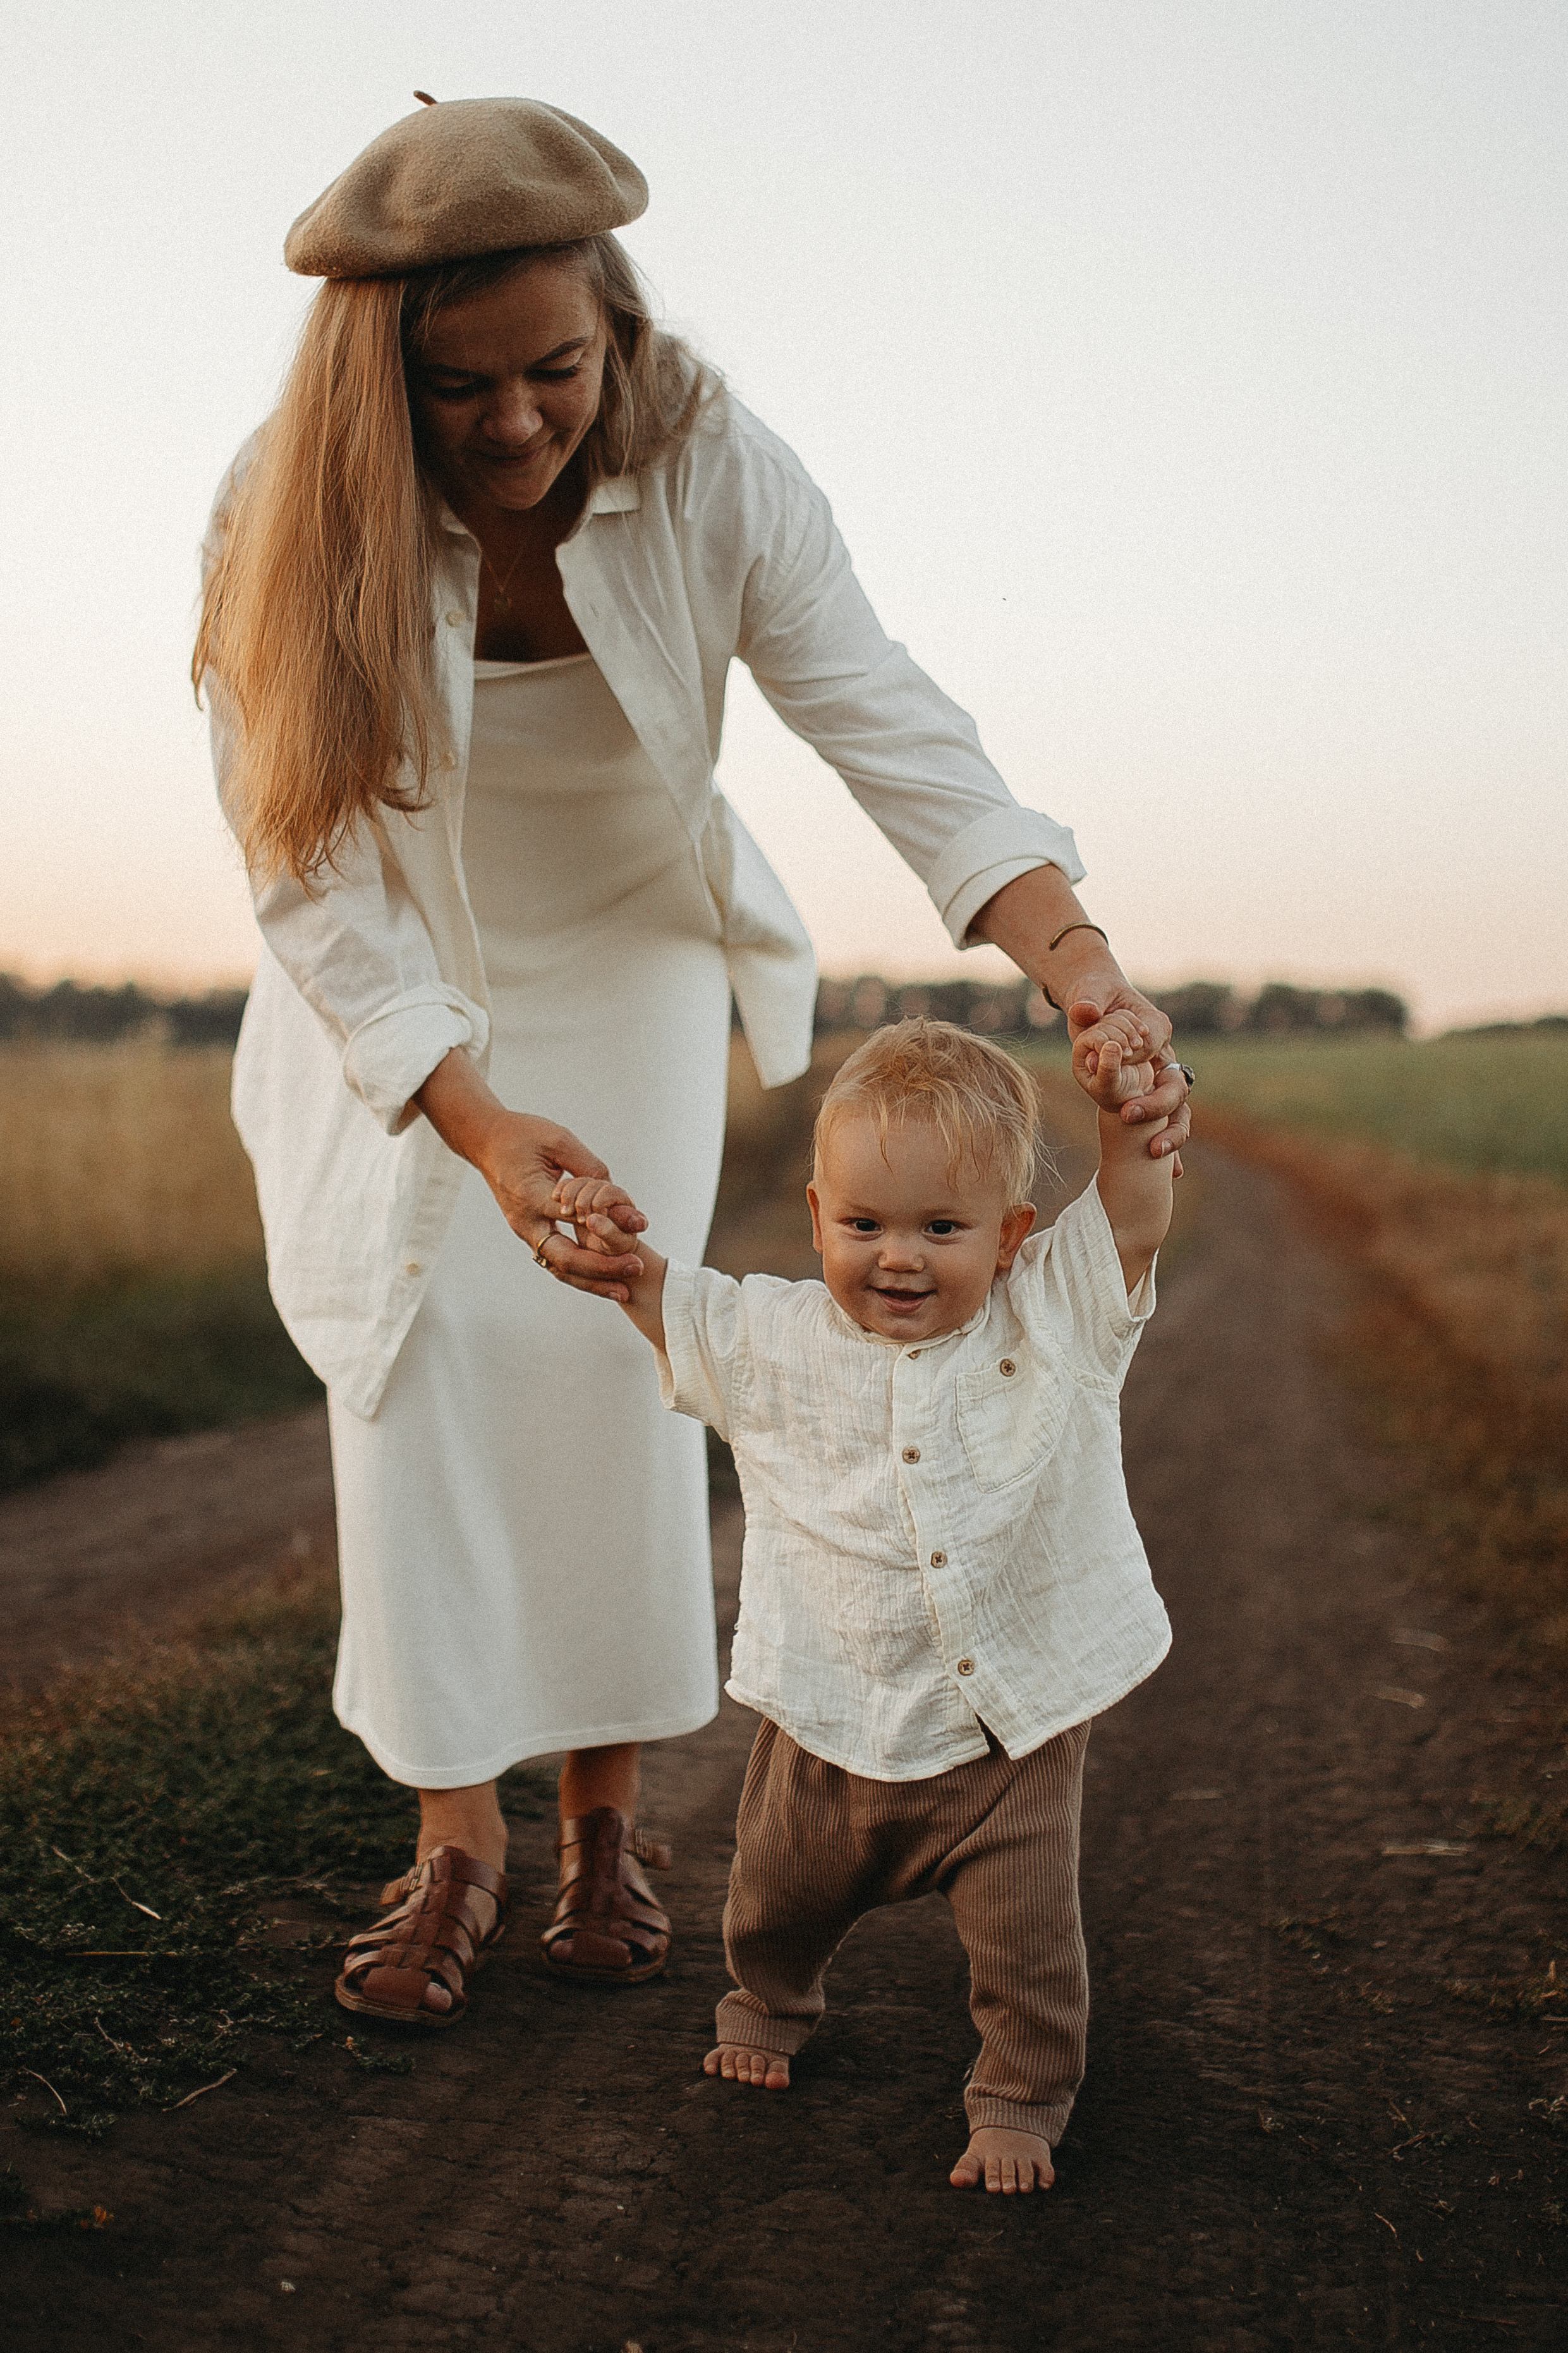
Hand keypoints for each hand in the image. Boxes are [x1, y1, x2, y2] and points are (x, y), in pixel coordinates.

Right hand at [479, 1114, 646, 1297]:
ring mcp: (525, 1230)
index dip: (609, 1224)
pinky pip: (555, 1259)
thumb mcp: (558, 1140)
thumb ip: (588, 1167)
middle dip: (602, 1268)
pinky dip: (580, 1272)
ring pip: (559, 1268)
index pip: (575, 1218)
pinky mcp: (530, 1231)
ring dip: (592, 1281)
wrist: (486, 1141)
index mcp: (531, 1196)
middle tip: (635, 1267)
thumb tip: (615, 1194)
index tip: (639, 1226)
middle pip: (565, 1259)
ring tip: (624, 1290)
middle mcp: (526, 1221)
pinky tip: (604, 1280)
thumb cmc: (523, 1135)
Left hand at [1066, 985, 1189, 1170]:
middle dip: (1157, 1105)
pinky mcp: (1150, 1092)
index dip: (1145, 1067)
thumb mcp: (1088, 994)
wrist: (1097, 1004)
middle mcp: (1165, 1054)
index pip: (1160, 1048)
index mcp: (1156, 1026)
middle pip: (1176, 1084)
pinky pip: (1167, 1122)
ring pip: (1179, 1109)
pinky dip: (1171, 1146)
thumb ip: (1088, 1001)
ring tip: (1159, 1156)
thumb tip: (1084, 1010)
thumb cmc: (1094, 996)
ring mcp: (1160, 1076)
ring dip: (1174, 1134)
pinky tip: (1172, 1174)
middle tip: (1128, 1117)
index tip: (1123, 1089)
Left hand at [1072, 1012, 1160, 1112]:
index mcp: (1081, 1051)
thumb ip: (1107, 1068)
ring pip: (1117, 1016)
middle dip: (1121, 1034)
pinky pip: (1129, 1017)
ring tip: (1138, 1044)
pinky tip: (1144, 1033)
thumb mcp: (1109, 1088)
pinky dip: (1138, 1023)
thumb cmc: (1116, 1096)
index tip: (1124, 1054)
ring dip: (1130, 1027)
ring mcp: (1108, 1033)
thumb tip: (1110, 1045)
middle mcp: (1092, 1039)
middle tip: (1133, 1048)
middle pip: (1105, 1023)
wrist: (1131, 1095)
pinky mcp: (1123, 1031)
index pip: (1092, 1036)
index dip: (1108, 1041)